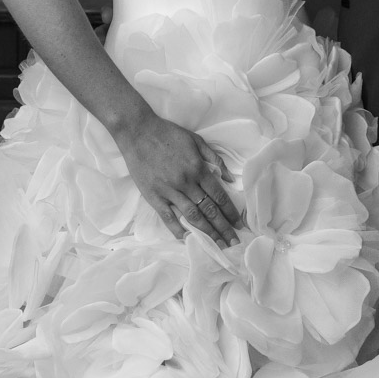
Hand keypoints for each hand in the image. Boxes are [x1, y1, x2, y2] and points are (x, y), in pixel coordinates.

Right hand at [117, 110, 240, 245]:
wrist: (138, 132)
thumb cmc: (169, 134)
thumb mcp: (196, 140)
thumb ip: (215, 159)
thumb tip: (230, 178)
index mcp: (198, 169)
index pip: (219, 196)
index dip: (231, 212)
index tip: (239, 225)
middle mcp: (186, 182)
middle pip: (209, 210)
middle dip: (223, 228)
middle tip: (234, 242)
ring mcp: (169, 191)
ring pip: (192, 216)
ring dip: (207, 233)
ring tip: (217, 245)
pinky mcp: (153, 196)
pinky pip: (167, 217)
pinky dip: (178, 230)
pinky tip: (187, 240)